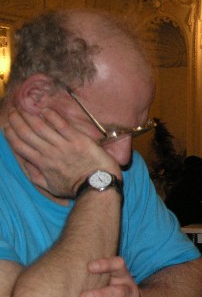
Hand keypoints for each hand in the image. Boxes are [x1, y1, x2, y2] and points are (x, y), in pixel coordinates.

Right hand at [4, 108, 118, 197]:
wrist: (97, 185)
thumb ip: (36, 176)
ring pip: (41, 127)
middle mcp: (49, 152)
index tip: (7, 126)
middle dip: (17, 121)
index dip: (11, 134)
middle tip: (13, 112)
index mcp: (41, 164)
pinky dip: (52, 116)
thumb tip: (25, 163)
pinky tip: (45, 110)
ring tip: (24, 108)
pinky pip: (61, 125)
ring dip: (30, 116)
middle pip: (27, 133)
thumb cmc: (76, 188)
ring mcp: (63, 145)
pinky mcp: (78, 140)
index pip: (20, 146)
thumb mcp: (51, 188)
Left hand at [80, 257, 142, 296]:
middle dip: (99, 295)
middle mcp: (130, 291)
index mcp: (123, 276)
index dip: (105, 264)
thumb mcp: (108, 282)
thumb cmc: (111, 294)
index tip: (89, 266)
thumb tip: (67, 277)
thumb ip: (95, 278)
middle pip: (117, 292)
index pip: (118, 265)